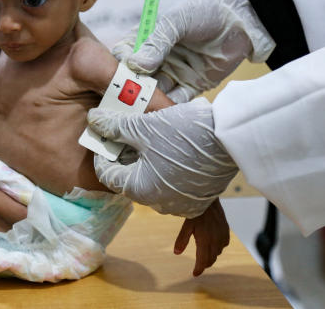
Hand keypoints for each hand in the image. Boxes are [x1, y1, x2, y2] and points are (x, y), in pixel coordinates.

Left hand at [88, 98, 237, 217]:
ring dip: (146, 162)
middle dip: (125, 156)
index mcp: (139, 189)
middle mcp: (158, 203)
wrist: (231, 137)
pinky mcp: (198, 198)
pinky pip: (172, 185)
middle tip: (129, 133)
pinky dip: (166, 168)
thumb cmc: (183, 133)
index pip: (107, 175)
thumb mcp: (142, 126)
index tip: (107, 134)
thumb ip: (114, 126)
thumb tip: (93, 120)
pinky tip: (172, 148)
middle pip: (129, 178)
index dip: (103, 152)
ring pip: (151, 181)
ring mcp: (180, 203)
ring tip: (151, 137)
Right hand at [113, 0, 273, 102]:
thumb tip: (135, 65)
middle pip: (137, 77)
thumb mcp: (178, 20)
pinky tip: (163, 112)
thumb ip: (157, 42)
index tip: (120, 73)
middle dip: (132, 89)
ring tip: (143, 110)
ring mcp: (174, 72)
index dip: (120, 65)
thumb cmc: (206, 11)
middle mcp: (158, 57)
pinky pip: (177, 99)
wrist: (244, 18)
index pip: (125, 54)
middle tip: (128, 100)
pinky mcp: (192, 85)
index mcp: (149, 38)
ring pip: (156, 91)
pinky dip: (170, 106)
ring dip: (150, 100)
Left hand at [174, 198, 229, 275]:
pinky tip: (213, 244)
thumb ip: (182, 240)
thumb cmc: (196, 211)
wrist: (208, 199)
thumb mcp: (186, 225)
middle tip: (199, 266)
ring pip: (218, 252)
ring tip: (204, 255)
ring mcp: (222, 235)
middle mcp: (215, 240)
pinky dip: (219, 247)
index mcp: (205, 240)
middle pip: (211, 259)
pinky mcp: (226, 230)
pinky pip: (224, 244)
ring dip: (211, 256)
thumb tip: (176, 253)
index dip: (199, 268)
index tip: (195, 273)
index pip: (203, 260)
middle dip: (205, 264)